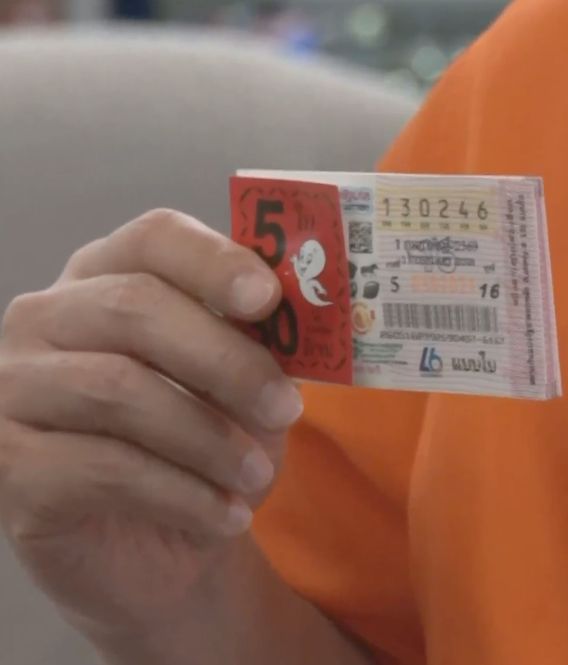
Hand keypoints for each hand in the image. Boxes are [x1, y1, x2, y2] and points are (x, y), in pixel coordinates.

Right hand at [0, 209, 301, 642]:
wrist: (165, 549)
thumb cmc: (205, 446)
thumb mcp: (246, 386)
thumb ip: (264, 340)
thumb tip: (312, 310)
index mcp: (107, 276)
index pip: (153, 238)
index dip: (212, 261)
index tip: (269, 298)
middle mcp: (43, 318)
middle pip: (134, 307)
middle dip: (225, 361)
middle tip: (287, 408)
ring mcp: (11, 387)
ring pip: (119, 390)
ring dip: (208, 438)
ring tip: (259, 477)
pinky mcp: (8, 463)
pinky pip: (103, 468)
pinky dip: (182, 494)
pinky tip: (226, 517)